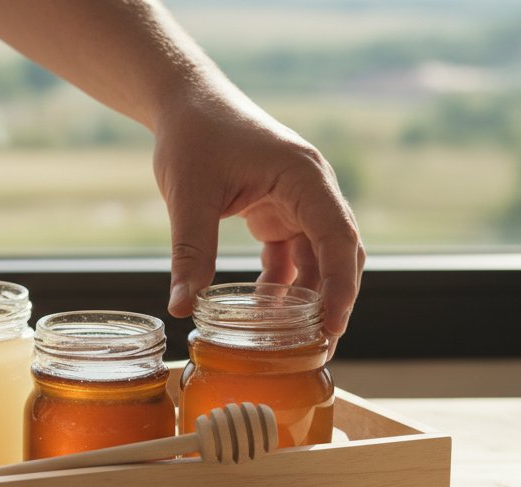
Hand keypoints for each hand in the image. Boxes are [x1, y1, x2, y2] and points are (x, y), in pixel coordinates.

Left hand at [153, 93, 363, 353]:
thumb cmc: (192, 136)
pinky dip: (282, 284)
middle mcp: (312, 190)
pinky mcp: (278, 211)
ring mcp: (298, 201)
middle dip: (333, 301)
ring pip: (317, 259)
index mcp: (304, 177)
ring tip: (292, 343)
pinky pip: (292, 255)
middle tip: (319, 348)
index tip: (332, 326)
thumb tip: (180, 308)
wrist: (184, 102)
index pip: (338, 238)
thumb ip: (189, 253)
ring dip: (306, 298)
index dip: (340, 286)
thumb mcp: (189, 196)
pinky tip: (265, 314)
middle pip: (339, 253)